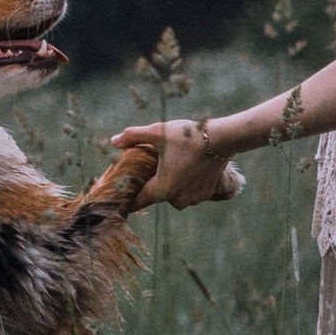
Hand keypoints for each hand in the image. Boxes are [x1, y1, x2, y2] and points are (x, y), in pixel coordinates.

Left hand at [109, 119, 240, 210]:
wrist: (222, 139)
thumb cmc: (187, 136)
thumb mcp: (156, 132)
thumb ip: (133, 137)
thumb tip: (113, 141)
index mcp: (163, 189)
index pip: (139, 201)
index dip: (129, 200)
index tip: (123, 199)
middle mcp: (178, 199)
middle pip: (157, 196)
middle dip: (154, 184)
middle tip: (153, 167)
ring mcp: (194, 199)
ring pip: (175, 195)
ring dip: (172, 184)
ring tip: (172, 165)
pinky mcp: (207, 194)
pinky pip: (190, 193)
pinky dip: (187, 184)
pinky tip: (187, 168)